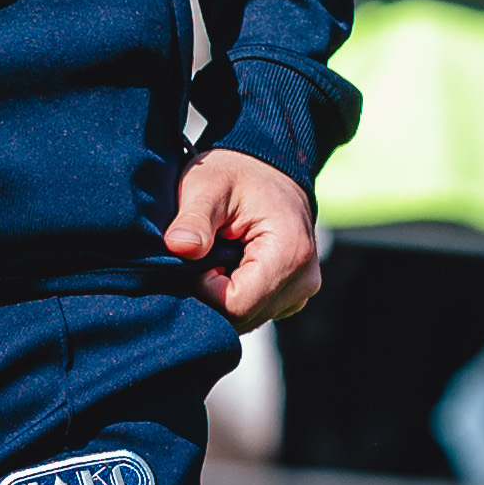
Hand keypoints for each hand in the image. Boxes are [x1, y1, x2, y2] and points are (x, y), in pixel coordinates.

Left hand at [166, 144, 322, 328]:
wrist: (266, 166)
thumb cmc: (235, 172)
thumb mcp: (207, 186)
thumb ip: (193, 219)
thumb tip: (179, 247)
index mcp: (289, 253)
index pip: (237, 305)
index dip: (205, 289)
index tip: (197, 256)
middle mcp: (304, 278)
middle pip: (244, 318)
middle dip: (213, 295)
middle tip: (203, 256)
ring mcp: (303, 289)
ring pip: (249, 318)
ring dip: (224, 296)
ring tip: (218, 256)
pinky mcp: (294, 293)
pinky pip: (257, 311)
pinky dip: (236, 295)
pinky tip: (230, 266)